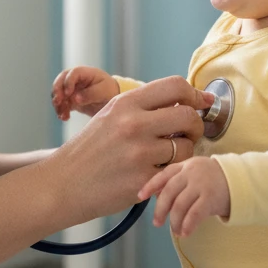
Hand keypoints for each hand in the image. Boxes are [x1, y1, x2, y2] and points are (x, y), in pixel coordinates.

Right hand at [45, 77, 214, 228]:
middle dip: (196, 125)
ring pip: (185, 146)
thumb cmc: (91, 148)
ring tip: (170, 155)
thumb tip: (184, 98)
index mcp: (126, 102)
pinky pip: (174, 172)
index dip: (194, 94)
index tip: (203, 102)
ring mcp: (138, 153)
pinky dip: (171, 173)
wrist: (65, 182)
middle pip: (187, 115)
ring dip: (185, 151)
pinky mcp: (142, 180)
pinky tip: (159, 173)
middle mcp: (133, 123)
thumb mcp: (111, 114)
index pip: (175, 85)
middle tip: (190, 133)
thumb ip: (144, 105)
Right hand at [51, 66, 118, 118]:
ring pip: (59, 92)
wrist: (110, 99)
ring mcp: (71, 89)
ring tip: (62, 114)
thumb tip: (74, 99)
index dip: (68, 82)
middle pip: (61, 80)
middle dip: (57, 91)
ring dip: (58, 103)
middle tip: (57, 102)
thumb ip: (90, 94)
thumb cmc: (109, 91)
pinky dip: (60, 110)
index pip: (73, 73)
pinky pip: (61, 103)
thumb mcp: (103, 91)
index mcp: (85, 73)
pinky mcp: (70, 100)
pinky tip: (64, 117)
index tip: (68, 94)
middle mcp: (75, 79)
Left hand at [138, 156, 229, 236]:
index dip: (150, 185)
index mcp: (185, 165)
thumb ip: (177, 181)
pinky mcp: (211, 198)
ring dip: (175, 221)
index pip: (163, 174)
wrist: (239, 180)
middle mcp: (191, 172)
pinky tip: (185, 233)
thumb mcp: (193, 174)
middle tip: (157, 222)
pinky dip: (187, 225)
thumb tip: (156, 194)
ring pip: (180, 205)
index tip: (140, 196)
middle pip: (169, 191)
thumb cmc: (212, 179)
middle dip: (160, 209)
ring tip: (175, 231)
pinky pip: (194, 214)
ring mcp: (201, 184)